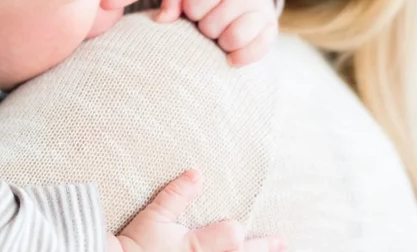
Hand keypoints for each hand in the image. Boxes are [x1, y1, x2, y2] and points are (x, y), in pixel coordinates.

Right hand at [111, 170, 284, 251]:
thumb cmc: (136, 243)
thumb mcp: (154, 216)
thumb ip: (176, 194)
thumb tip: (196, 172)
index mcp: (197, 245)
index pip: (232, 235)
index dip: (236, 229)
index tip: (238, 227)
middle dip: (264, 247)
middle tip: (280, 242)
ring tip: (273, 250)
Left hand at [156, 0, 277, 65]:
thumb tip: (161, 20)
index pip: (193, 7)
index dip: (190, 13)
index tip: (195, 9)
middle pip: (211, 27)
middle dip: (205, 29)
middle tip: (209, 23)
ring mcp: (260, 10)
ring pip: (234, 39)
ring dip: (221, 43)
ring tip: (220, 36)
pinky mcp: (271, 28)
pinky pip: (256, 51)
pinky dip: (240, 58)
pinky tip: (230, 57)